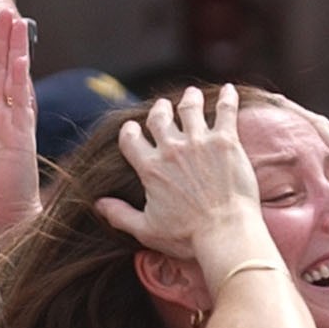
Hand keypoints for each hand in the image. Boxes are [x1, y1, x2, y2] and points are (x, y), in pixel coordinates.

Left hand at [0, 11, 39, 239]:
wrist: (0, 221)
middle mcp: (4, 118)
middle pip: (2, 72)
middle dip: (3, 42)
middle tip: (5, 13)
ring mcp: (14, 124)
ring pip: (12, 79)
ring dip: (14, 50)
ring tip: (15, 22)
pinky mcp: (20, 136)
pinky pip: (18, 103)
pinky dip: (18, 79)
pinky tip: (19, 57)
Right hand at [94, 85, 261, 259]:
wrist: (225, 233)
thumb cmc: (187, 237)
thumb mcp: (146, 230)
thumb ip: (120, 215)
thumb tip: (98, 204)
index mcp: (150, 168)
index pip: (129, 138)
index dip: (129, 130)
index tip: (132, 127)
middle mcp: (171, 149)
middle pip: (159, 117)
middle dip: (159, 109)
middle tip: (163, 106)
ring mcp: (199, 142)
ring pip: (189, 107)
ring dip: (189, 98)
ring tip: (192, 94)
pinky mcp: (226, 140)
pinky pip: (226, 110)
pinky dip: (228, 98)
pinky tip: (229, 90)